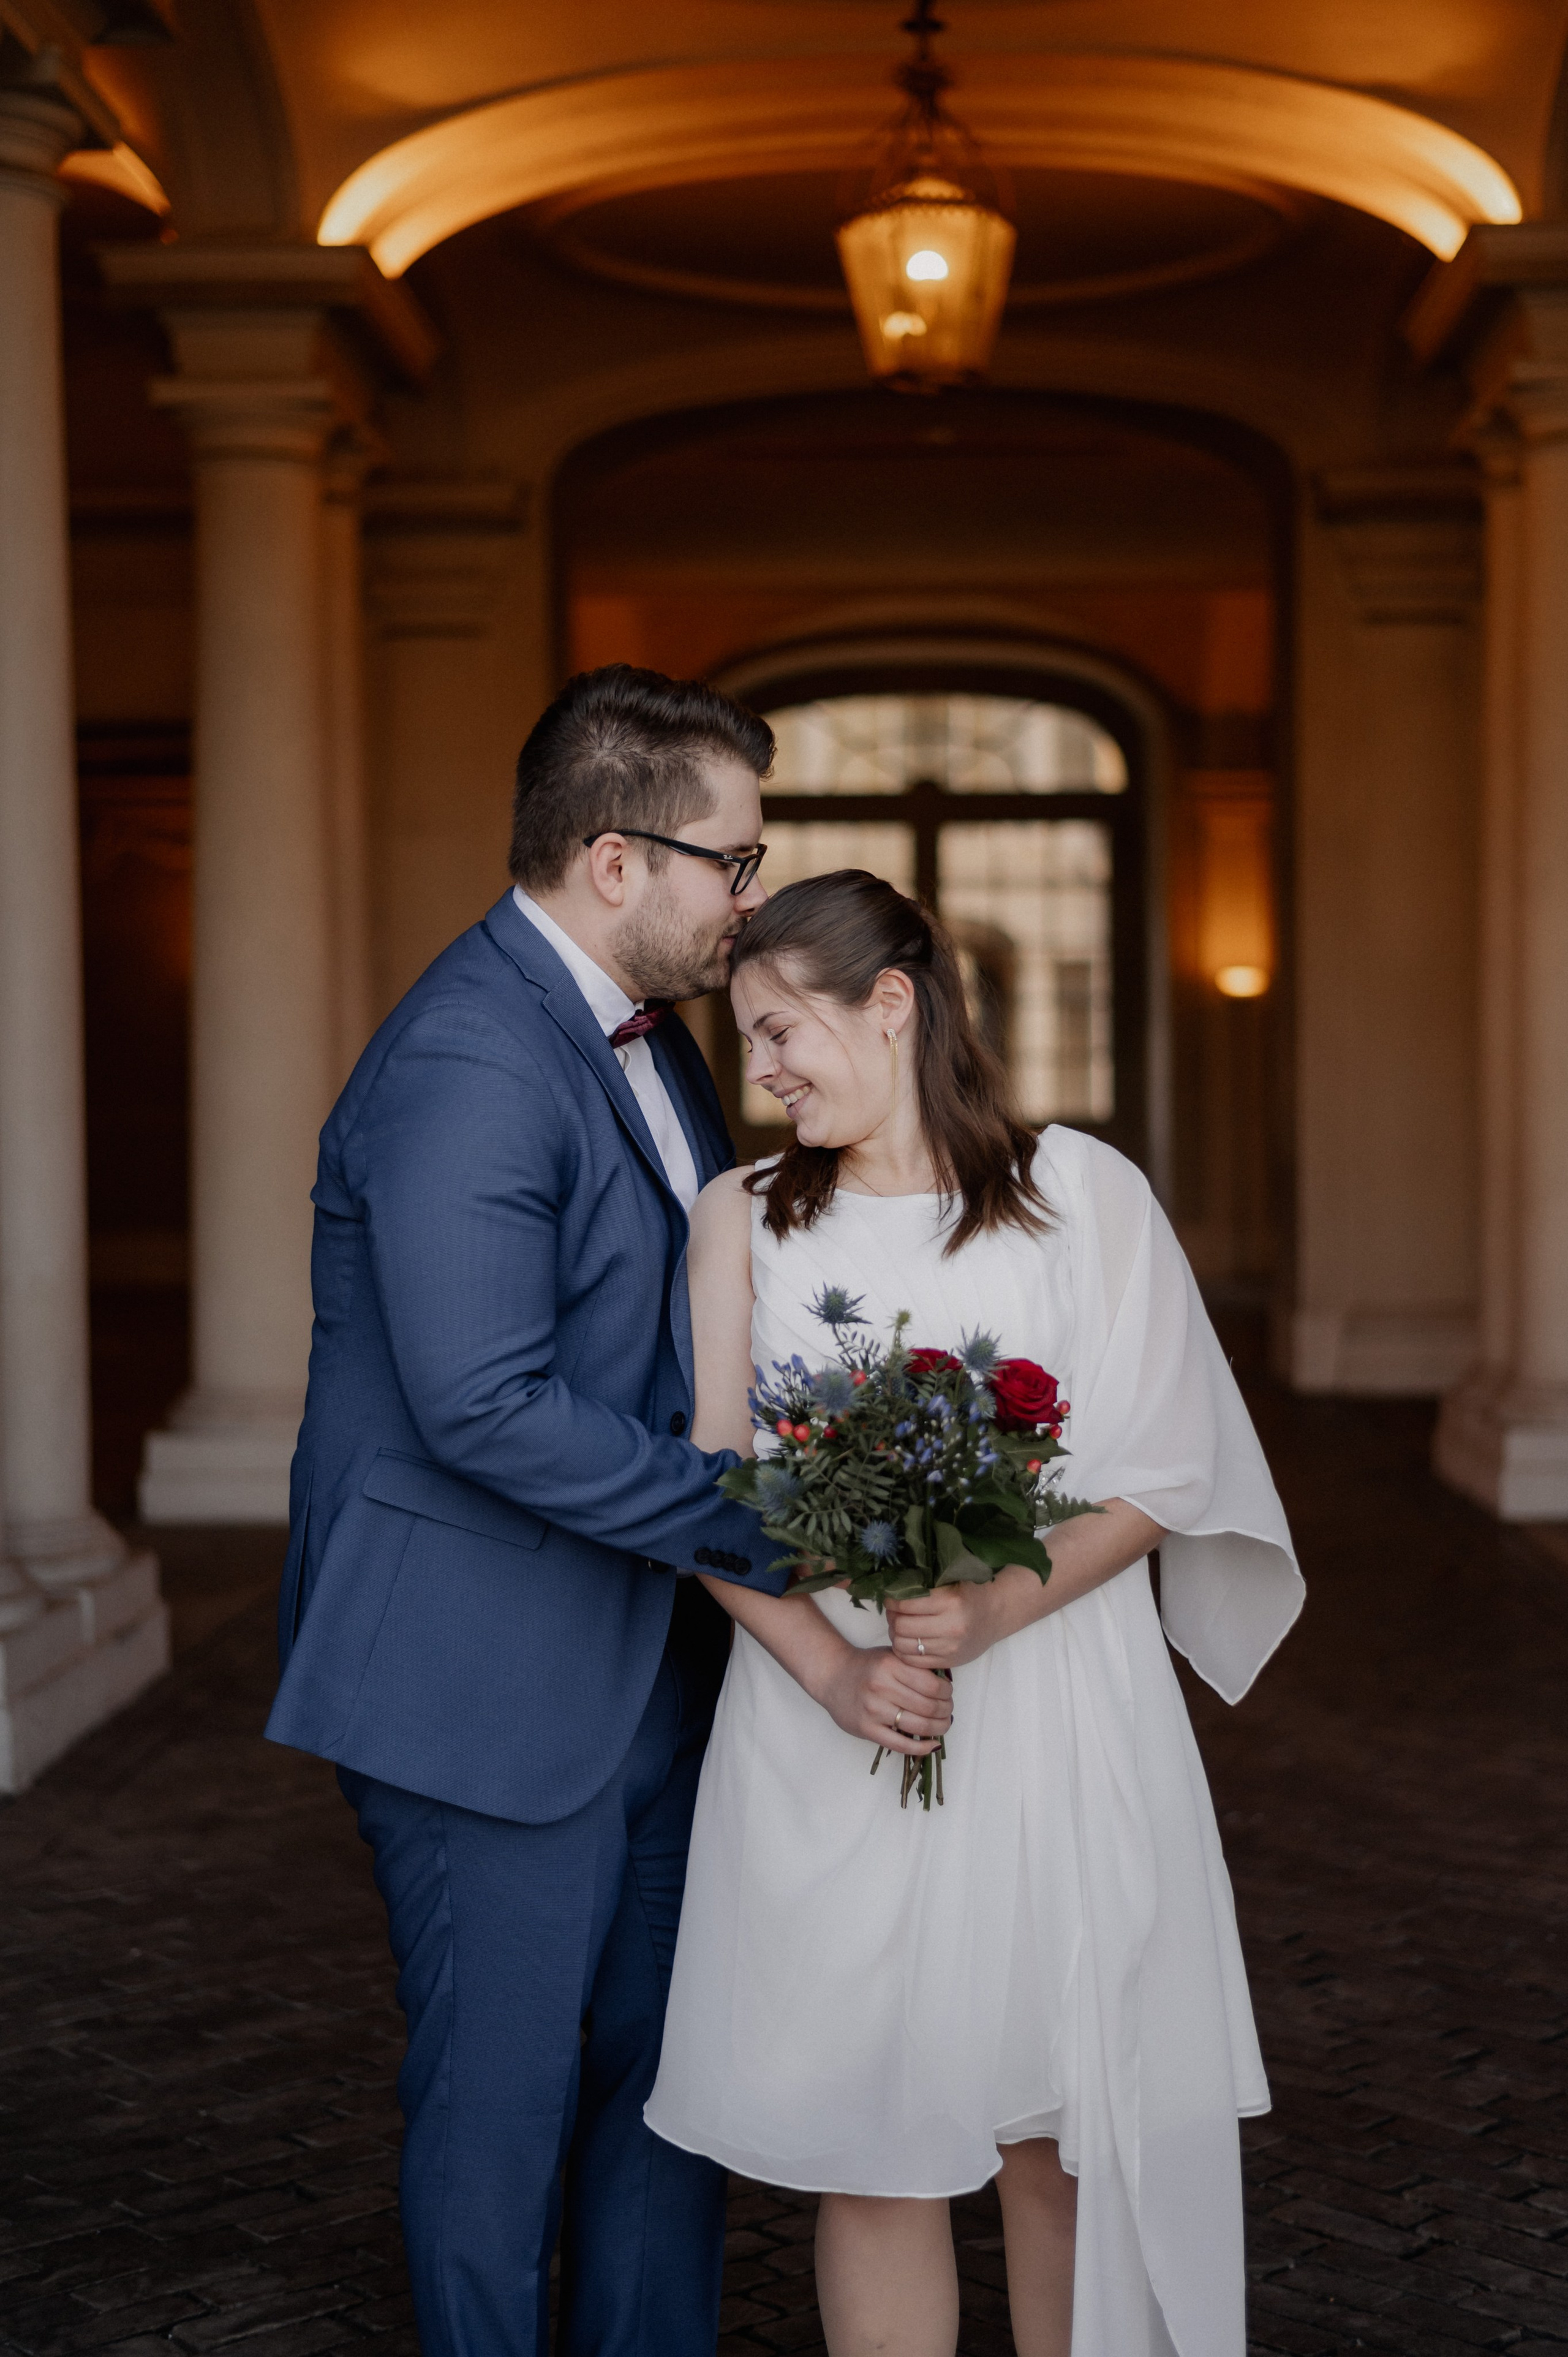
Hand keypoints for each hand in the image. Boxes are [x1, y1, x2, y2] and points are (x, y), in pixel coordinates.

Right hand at [814, 1644, 952, 1754]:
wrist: (833, 1676)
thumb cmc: (866, 1666)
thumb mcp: (891, 1655)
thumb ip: (916, 1666)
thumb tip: (947, 1683)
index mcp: (890, 1665)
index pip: (932, 1685)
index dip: (947, 1693)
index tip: (948, 1694)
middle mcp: (881, 1687)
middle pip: (929, 1707)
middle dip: (946, 1711)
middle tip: (948, 1710)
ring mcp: (873, 1710)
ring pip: (919, 1726)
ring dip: (939, 1728)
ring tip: (943, 1725)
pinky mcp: (867, 1730)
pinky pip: (901, 1745)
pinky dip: (921, 1748)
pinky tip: (932, 1745)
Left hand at [886, 1581, 1010, 1670]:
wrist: (997, 1613)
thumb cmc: (972, 1593)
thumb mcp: (951, 1582)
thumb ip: (925, 1586)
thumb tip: (893, 1589)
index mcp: (950, 1602)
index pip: (906, 1604)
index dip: (892, 1601)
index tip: (890, 1598)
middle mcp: (951, 1627)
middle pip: (901, 1626)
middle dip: (892, 1618)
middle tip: (893, 1612)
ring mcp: (950, 1648)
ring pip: (904, 1646)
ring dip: (895, 1635)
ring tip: (899, 1626)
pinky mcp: (949, 1661)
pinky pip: (914, 1661)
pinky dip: (904, 1651)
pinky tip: (907, 1640)